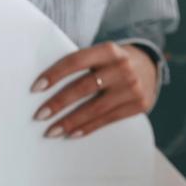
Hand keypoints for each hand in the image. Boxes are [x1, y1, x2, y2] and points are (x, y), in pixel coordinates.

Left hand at [32, 42, 159, 138]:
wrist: (149, 68)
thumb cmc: (113, 63)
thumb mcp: (101, 56)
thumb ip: (81, 66)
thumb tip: (45, 88)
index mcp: (109, 51)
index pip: (76, 61)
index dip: (55, 74)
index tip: (36, 88)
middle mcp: (123, 68)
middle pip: (84, 87)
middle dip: (59, 103)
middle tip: (40, 115)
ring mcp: (133, 88)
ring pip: (95, 108)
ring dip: (70, 121)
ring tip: (51, 131)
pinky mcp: (139, 105)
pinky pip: (108, 119)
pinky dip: (88, 128)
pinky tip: (72, 134)